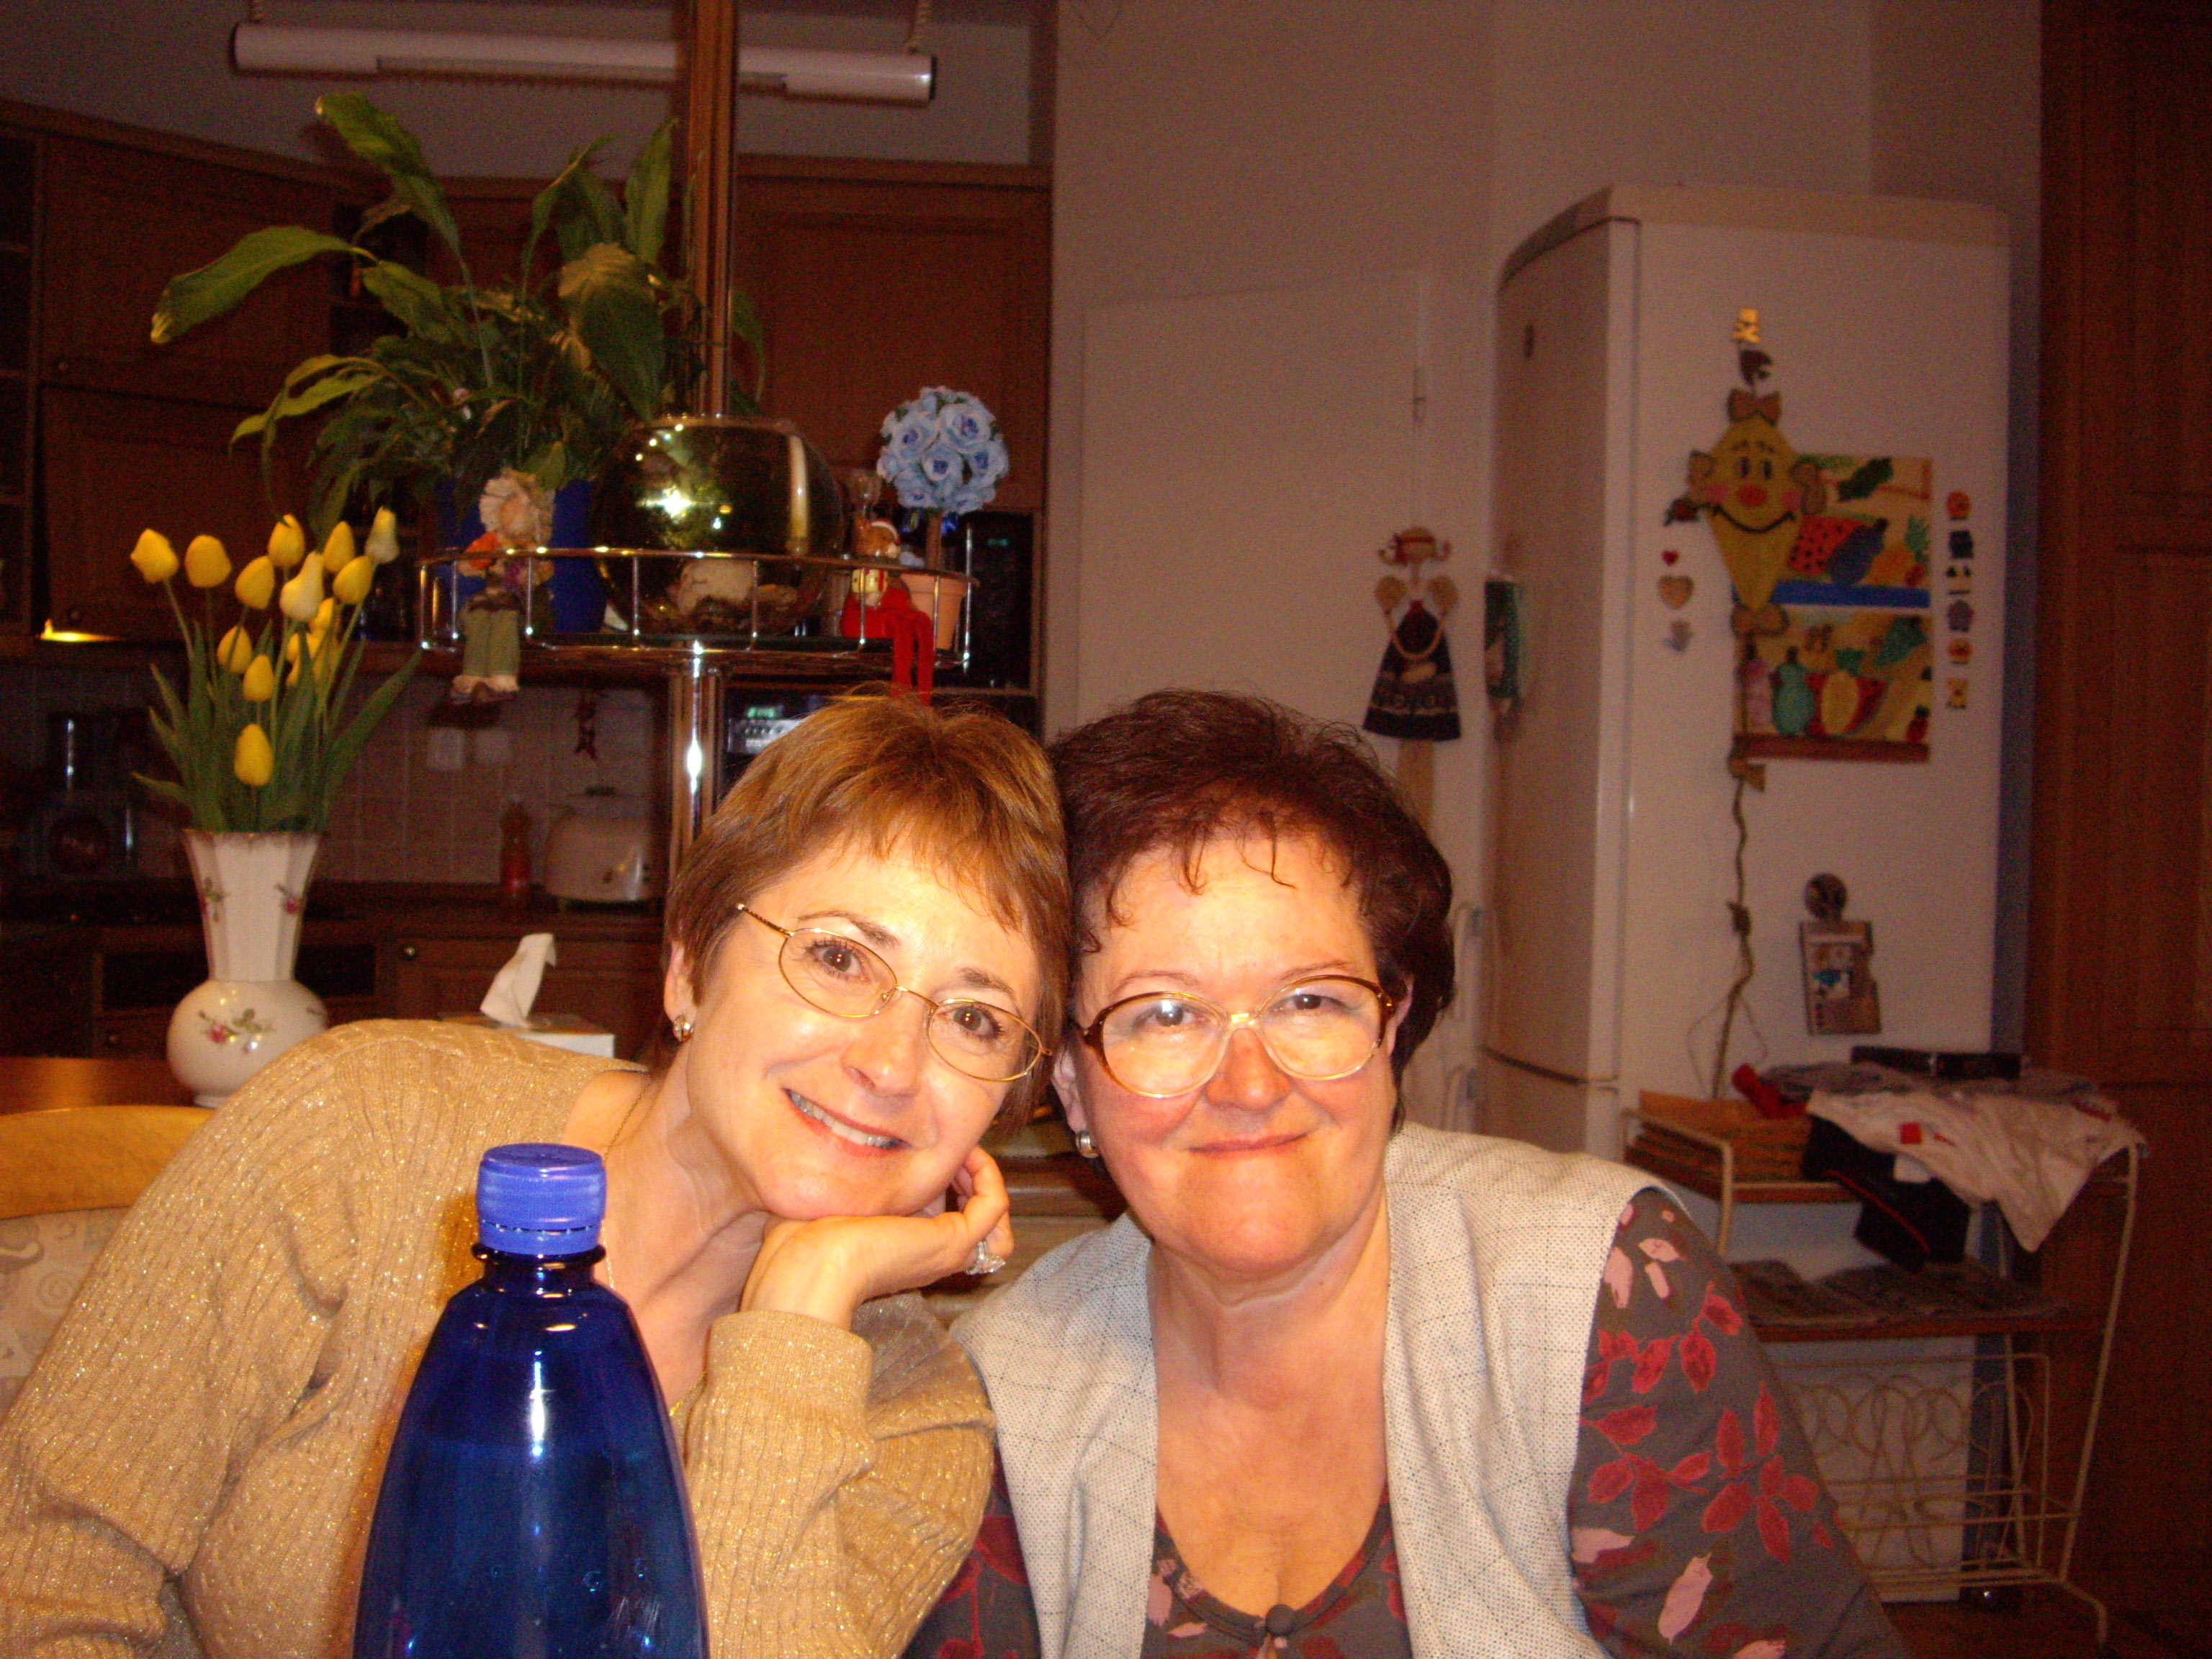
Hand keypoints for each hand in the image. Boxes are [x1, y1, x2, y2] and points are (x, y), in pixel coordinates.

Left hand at [739, 1147, 1014, 1329]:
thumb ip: (848, 1180)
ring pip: (986, 1205)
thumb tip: (847, 1152)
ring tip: (961, 1146)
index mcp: (900, 1247)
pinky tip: (966, 1152)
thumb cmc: (804, 1239)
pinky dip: (987, 1173)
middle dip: (964, 1168)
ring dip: (978, 1168)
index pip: (939, 1209)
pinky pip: (994, 1204)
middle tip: (950, 1144)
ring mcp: (946, 1249)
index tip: (925, 1144)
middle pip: (968, 1206)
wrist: (812, 1265)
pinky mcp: (956, 1241)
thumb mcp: (830, 1199)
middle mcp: (929, 1252)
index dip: (941, 1172)